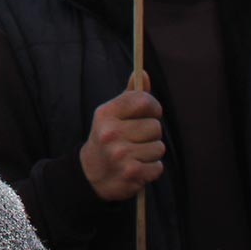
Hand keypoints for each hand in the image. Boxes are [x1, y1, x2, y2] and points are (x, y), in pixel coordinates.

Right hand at [78, 76, 163, 201]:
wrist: (91, 174)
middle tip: (136, 139)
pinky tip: (137, 167)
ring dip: (152, 152)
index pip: (143, 100)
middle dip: (151, 134)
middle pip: (155, 126)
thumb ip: (130, 95)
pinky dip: (151, 169)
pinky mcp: (131, 173)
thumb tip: (144, 74)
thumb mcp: (112, 115)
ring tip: (135, 154)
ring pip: (159, 147)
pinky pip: (158, 166)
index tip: (150, 113)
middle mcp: (110, 132)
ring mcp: (120, 154)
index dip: (152, 106)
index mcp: (106, 113)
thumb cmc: (107, 138)